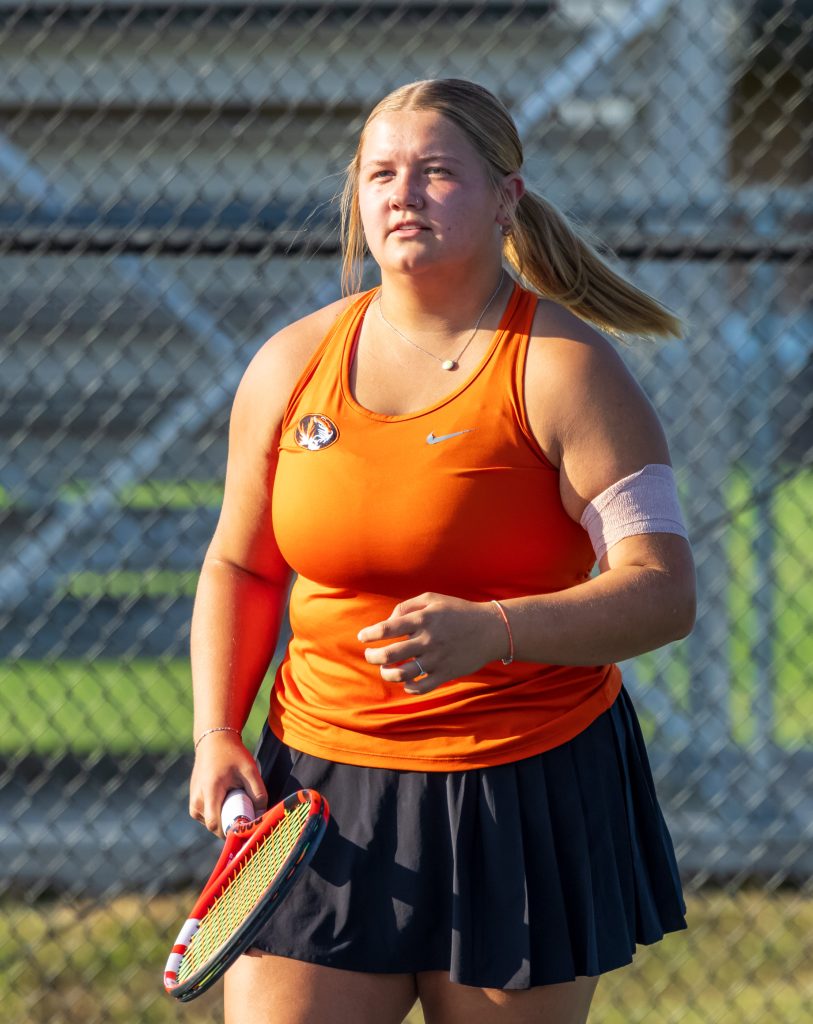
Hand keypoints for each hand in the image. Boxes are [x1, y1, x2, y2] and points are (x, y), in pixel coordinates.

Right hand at [189, 732, 267, 837]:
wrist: (214, 741)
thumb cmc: (232, 754)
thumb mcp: (250, 770)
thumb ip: (259, 793)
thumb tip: (262, 815)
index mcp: (210, 791)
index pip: (215, 824)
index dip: (231, 830)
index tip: (246, 826)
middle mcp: (197, 800)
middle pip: (215, 826)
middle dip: (232, 823)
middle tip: (245, 807)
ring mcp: (193, 802)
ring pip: (211, 823)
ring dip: (225, 817)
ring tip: (235, 798)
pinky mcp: (194, 802)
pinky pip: (208, 817)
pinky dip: (219, 813)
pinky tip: (228, 799)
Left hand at [357, 592, 505, 694]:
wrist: (491, 629)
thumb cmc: (458, 611)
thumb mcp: (433, 598)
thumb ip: (407, 606)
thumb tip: (388, 621)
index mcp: (423, 618)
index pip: (387, 628)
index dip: (370, 634)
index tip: (362, 637)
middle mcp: (428, 639)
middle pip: (389, 654)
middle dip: (373, 656)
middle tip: (370, 655)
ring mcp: (437, 659)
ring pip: (402, 674)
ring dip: (387, 674)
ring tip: (385, 669)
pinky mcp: (446, 673)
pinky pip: (421, 687)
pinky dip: (408, 687)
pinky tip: (406, 681)